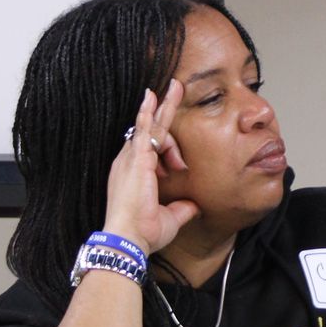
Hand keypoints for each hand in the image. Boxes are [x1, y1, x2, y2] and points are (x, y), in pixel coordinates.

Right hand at [101, 83, 197, 254]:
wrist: (130, 239)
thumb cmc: (143, 231)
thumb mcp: (170, 217)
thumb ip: (182, 208)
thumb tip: (195, 205)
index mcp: (135, 174)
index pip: (151, 148)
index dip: (168, 142)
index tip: (174, 135)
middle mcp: (129, 163)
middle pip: (149, 130)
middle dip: (161, 109)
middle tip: (173, 88)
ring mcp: (131, 159)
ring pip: (151, 127)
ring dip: (163, 107)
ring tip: (174, 87)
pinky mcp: (137, 159)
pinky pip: (143, 130)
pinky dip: (148, 112)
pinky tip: (153, 96)